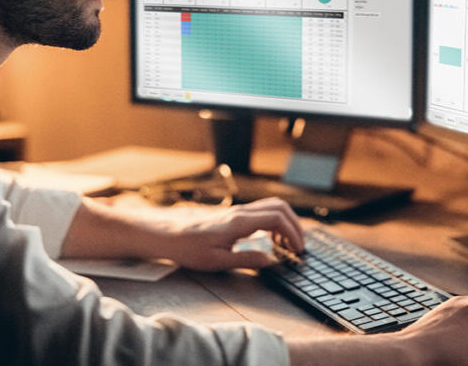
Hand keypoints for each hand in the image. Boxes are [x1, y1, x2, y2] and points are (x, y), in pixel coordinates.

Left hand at [157, 197, 303, 270]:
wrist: (168, 233)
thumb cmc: (188, 247)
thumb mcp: (217, 261)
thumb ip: (247, 260)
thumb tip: (270, 261)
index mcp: (239, 222)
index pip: (278, 218)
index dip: (293, 232)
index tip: (298, 249)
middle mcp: (241, 212)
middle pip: (280, 207)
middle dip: (295, 225)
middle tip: (298, 246)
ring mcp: (238, 211)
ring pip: (272, 206)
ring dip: (286, 222)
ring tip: (287, 244)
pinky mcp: (234, 214)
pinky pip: (262, 211)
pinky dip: (275, 221)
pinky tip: (271, 238)